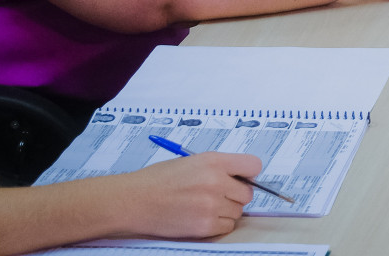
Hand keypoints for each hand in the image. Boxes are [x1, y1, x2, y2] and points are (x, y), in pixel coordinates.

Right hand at [126, 151, 259, 237]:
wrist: (134, 201)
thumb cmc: (158, 180)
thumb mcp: (191, 161)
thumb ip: (218, 167)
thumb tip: (241, 177)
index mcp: (213, 161)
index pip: (253, 165)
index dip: (248, 174)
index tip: (242, 179)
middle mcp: (216, 181)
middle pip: (247, 193)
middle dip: (235, 195)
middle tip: (218, 196)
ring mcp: (211, 205)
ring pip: (238, 211)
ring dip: (226, 211)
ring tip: (203, 206)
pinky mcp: (205, 225)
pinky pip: (227, 227)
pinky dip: (218, 225)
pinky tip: (200, 217)